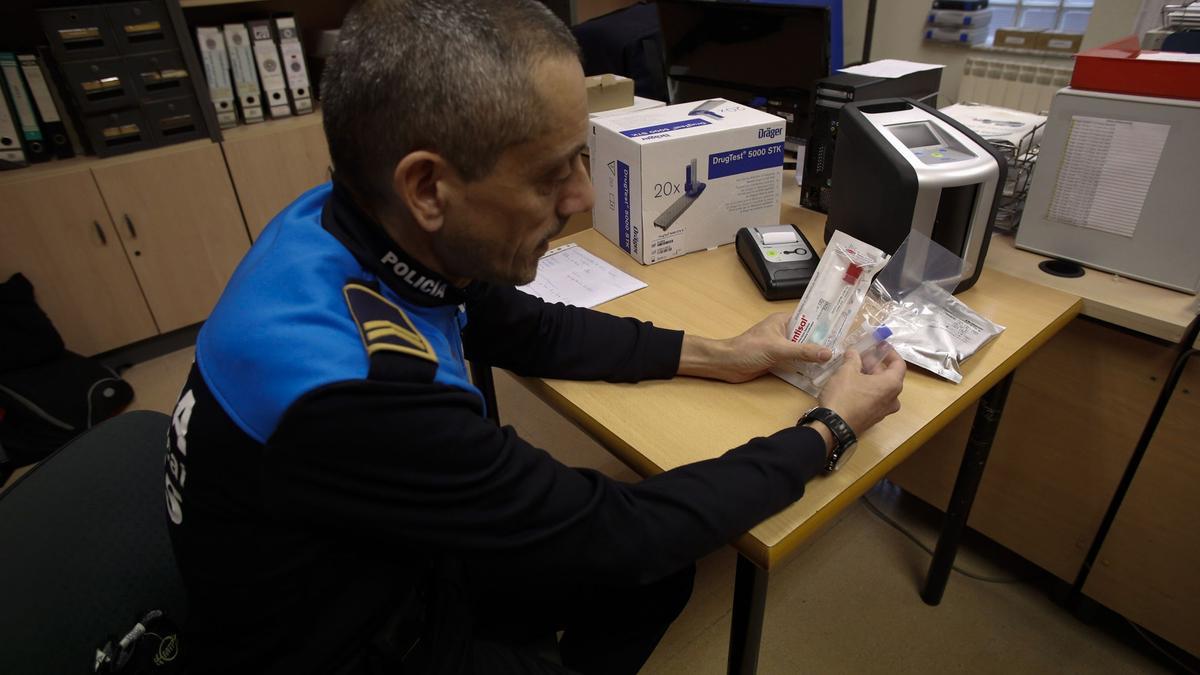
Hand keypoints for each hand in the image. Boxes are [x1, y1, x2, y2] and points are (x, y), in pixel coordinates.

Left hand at [678, 312, 832, 383]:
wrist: (726, 365)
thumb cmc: (748, 350)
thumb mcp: (778, 349)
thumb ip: (803, 351)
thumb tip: (828, 352)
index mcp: (783, 321)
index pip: (810, 318)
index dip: (826, 323)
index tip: (844, 329)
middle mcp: (784, 331)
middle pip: (809, 336)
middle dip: (824, 342)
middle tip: (844, 349)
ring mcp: (781, 346)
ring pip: (803, 350)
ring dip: (815, 356)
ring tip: (837, 361)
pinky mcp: (777, 360)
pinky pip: (796, 362)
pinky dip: (805, 366)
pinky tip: (819, 372)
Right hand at [817, 346, 905, 435]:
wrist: (833, 428)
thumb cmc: (844, 396)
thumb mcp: (846, 371)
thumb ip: (853, 359)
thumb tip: (854, 352)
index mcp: (892, 385)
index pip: (899, 364)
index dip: (890, 352)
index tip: (880, 345)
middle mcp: (893, 399)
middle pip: (889, 376)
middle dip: (876, 364)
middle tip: (861, 355)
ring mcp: (883, 411)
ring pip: (881, 389)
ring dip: (871, 377)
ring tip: (855, 369)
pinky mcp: (872, 419)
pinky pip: (875, 399)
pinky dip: (868, 389)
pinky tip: (852, 384)